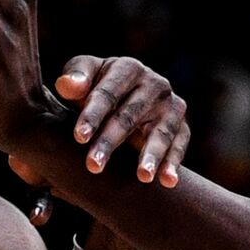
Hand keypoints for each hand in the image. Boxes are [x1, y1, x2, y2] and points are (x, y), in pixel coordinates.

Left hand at [9, 56, 188, 223]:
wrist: (125, 96)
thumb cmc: (96, 87)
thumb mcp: (83, 78)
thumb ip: (74, 79)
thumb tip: (67, 85)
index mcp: (128, 68)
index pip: (108, 93)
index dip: (92, 115)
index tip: (79, 137)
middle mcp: (154, 83)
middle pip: (130, 116)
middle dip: (110, 141)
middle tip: (94, 166)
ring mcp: (171, 105)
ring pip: (160, 132)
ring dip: (151, 155)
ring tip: (143, 177)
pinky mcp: (182, 125)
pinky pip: (180, 145)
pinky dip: (174, 163)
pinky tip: (168, 181)